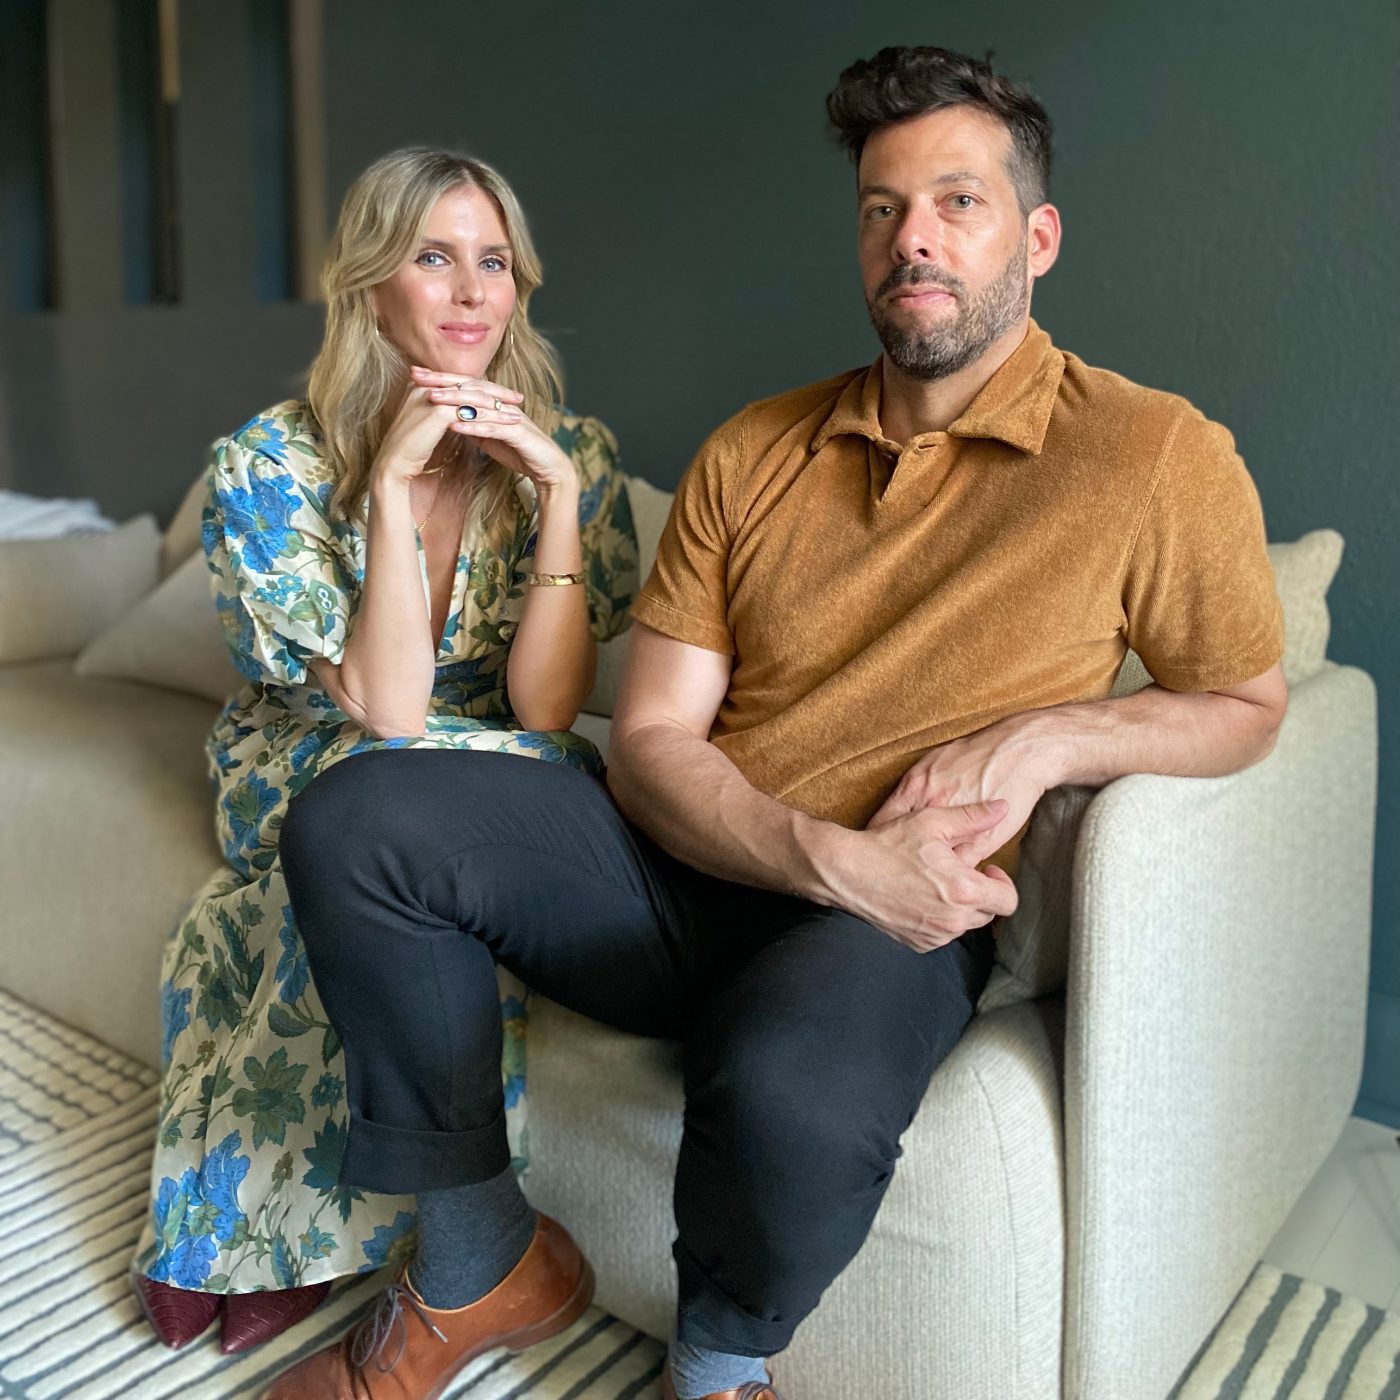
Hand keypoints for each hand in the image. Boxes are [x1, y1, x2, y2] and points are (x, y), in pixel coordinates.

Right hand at [372, 368, 524, 483]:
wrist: (394, 465)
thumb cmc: (411, 450)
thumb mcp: (427, 425)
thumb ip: (440, 412)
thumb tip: (458, 413)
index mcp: (424, 386)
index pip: (460, 382)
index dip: (482, 388)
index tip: (502, 396)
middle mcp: (427, 386)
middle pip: (469, 384)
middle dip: (496, 392)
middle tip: (518, 397)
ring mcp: (432, 397)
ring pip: (473, 397)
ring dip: (498, 405)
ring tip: (518, 412)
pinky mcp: (438, 412)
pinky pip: (473, 412)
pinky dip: (492, 419)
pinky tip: (507, 425)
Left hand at [412, 366, 578, 494]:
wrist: (549, 468)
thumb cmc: (520, 451)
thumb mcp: (490, 436)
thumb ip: (473, 425)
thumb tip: (451, 419)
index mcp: (494, 402)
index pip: (464, 385)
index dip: (440, 378)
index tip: (414, 375)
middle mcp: (502, 404)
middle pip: (469, 386)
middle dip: (442, 381)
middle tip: (416, 376)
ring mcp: (510, 416)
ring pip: (479, 403)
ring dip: (454, 400)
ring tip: (430, 398)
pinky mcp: (518, 433)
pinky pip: (492, 427)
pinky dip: (473, 425)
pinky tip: (454, 425)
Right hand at [821, 800, 1018, 951]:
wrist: (847, 872)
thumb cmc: (888, 845)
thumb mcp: (931, 822)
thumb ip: (973, 817)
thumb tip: (1002, 808)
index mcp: (963, 891)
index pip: (1008, 901)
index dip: (1002, 882)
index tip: (986, 870)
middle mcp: (953, 920)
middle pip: (988, 913)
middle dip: (979, 893)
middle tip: (956, 872)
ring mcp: (935, 936)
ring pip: (964, 924)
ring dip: (959, 906)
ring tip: (935, 883)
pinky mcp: (918, 944)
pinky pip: (942, 933)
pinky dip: (938, 918)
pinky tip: (920, 897)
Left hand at [868, 716, 1054, 868]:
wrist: (1019, 752)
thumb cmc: (978, 753)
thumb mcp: (935, 761)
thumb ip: (915, 786)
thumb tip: (899, 805)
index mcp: (917, 788)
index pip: (883, 823)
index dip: (877, 839)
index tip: (874, 850)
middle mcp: (931, 808)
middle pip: (902, 845)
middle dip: (895, 859)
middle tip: (890, 870)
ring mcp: (955, 827)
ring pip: (930, 861)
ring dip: (923, 872)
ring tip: (916, 882)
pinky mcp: (980, 841)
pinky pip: (959, 867)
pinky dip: (953, 874)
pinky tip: (949, 878)